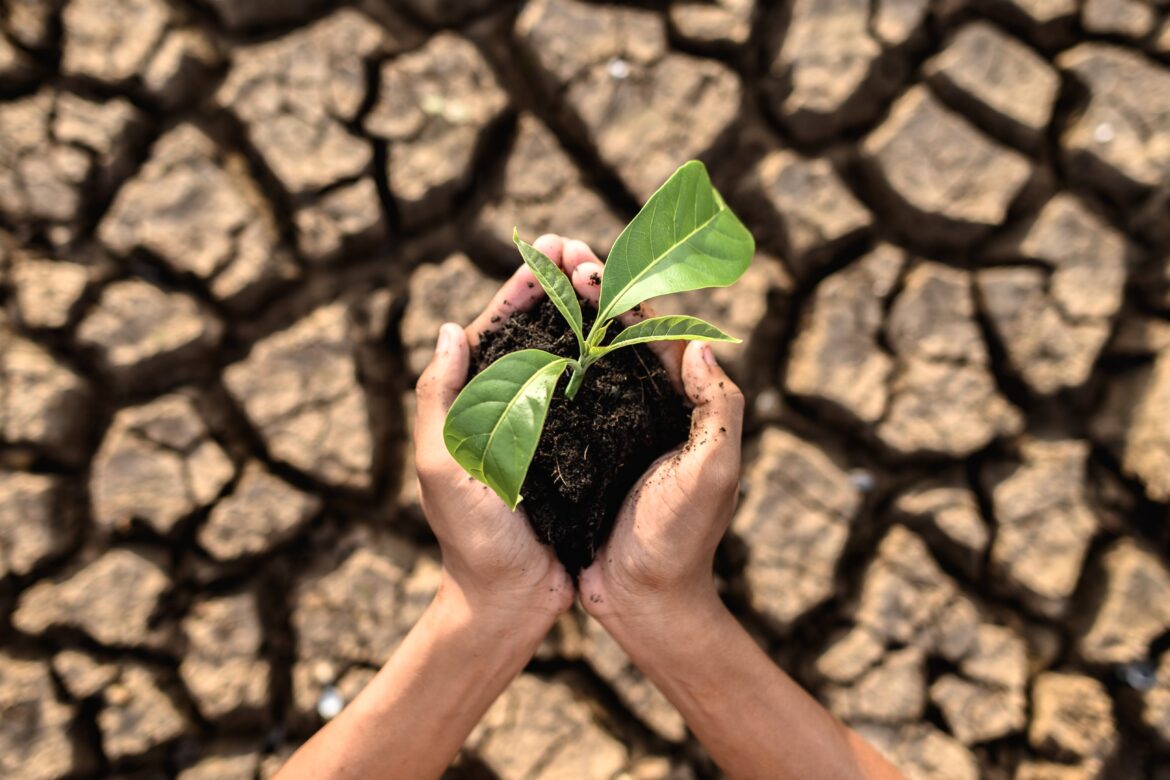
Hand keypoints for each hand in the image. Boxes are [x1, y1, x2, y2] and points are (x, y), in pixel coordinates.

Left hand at [414, 236, 575, 633]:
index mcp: (473, 404)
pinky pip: (596, 395)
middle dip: (559, 287)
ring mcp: (547, 427)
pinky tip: (632, 337)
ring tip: (612, 278)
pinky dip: (610, 361)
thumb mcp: (442, 466)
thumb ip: (438, 399)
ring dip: (587, 315)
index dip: (522, 286)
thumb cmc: (471, 539)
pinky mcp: (580, 449)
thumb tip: (449, 330)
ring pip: (568, 356)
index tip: (549, 249)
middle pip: (536, 333)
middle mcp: (510, 408)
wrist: (511, 600)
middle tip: (587, 250)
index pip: (495, 329)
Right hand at [554, 239, 744, 633]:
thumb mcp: (713, 473)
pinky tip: (515, 346)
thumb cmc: (681, 541)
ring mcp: (611, 430)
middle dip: (587, 291)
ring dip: (563, 319)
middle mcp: (646, 409)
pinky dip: (543, 367)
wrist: (644, 602)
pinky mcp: (581, 454)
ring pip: (585, 360)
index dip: (622, 293)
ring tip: (534, 282)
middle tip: (554, 254)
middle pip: (616, 335)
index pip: (653, 332)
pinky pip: (561, 400)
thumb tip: (703, 344)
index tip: (587, 262)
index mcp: (680, 405)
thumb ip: (720, 409)